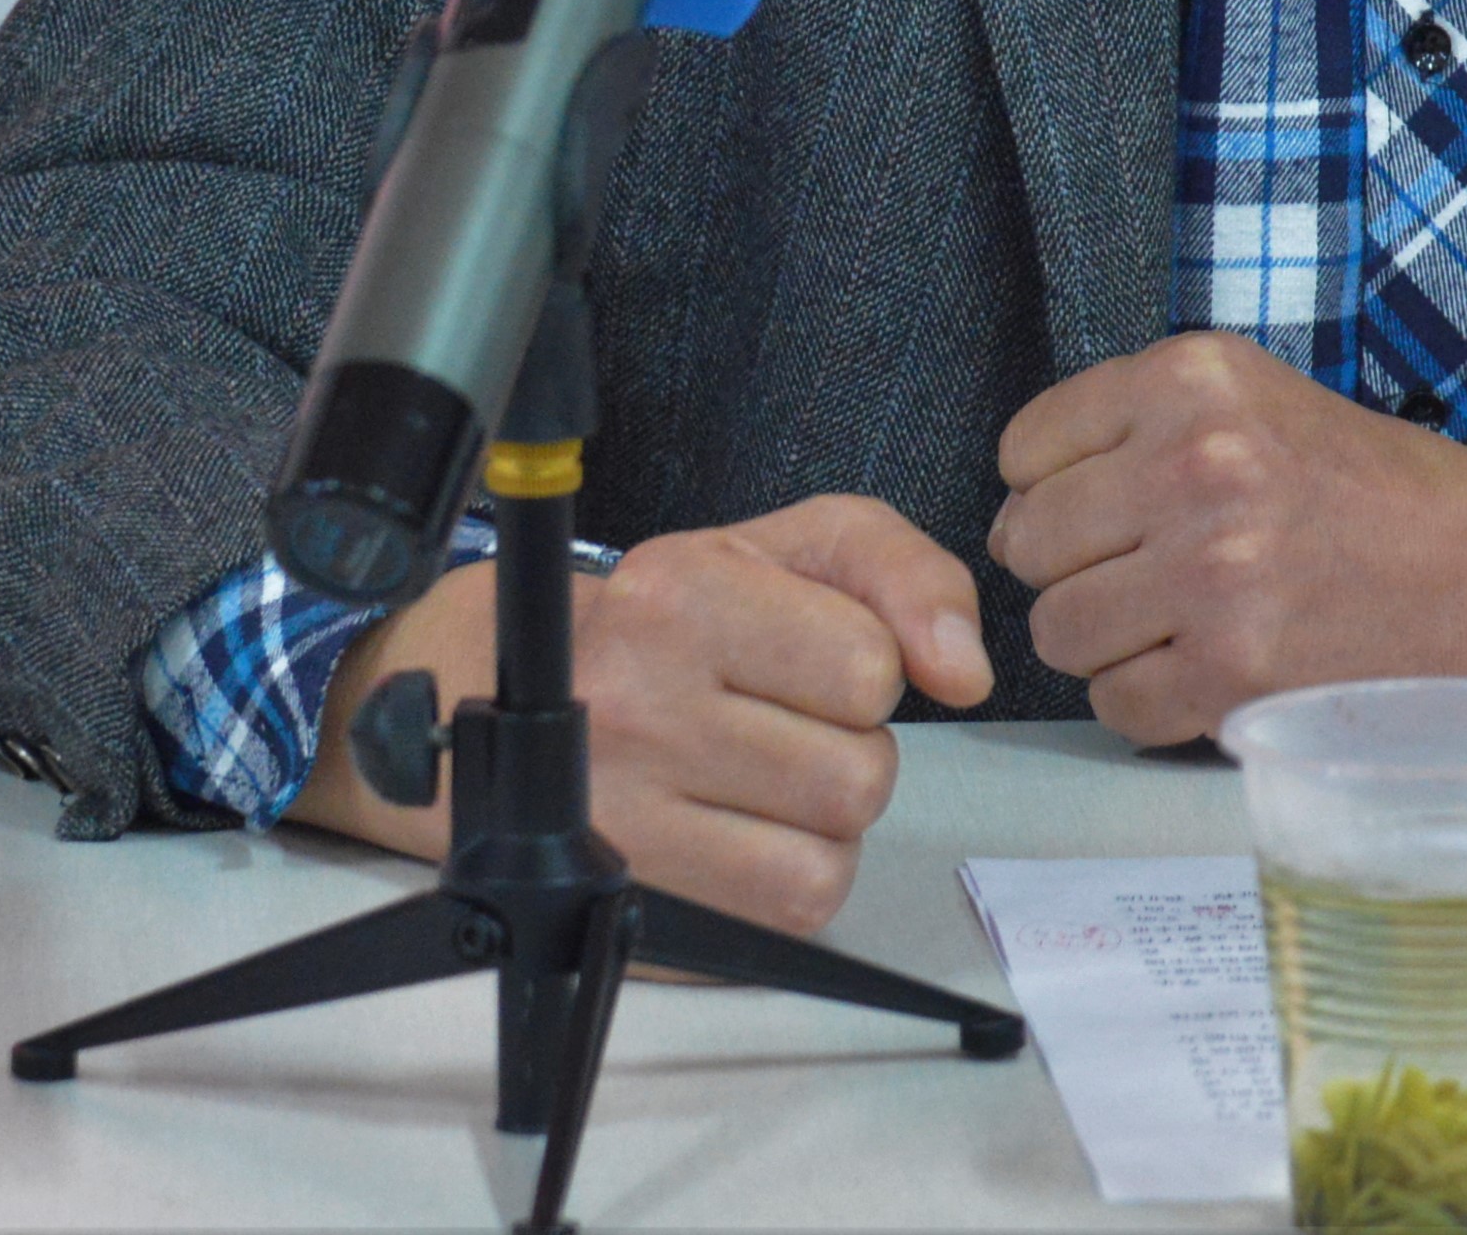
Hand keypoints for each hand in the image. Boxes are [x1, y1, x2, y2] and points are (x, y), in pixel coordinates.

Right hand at [289, 494, 993, 931]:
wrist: (499, 695)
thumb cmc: (671, 618)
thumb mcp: (789, 549)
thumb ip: (904, 574)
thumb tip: (968, 672)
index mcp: (681, 594)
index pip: (870, 669)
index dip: (864, 668)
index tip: (803, 657)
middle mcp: (636, 706)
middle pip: (860, 775)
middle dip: (845, 751)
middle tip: (774, 724)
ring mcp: (619, 820)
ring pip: (830, 858)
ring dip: (819, 824)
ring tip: (754, 779)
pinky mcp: (627, 907)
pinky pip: (787, 917)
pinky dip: (786, 882)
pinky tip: (736, 834)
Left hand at [988, 333, 1466, 748]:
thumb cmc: (1376, 492)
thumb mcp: (1258, 399)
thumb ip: (1142, 426)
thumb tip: (1019, 500)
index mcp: (1195, 379)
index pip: (1025, 447)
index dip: (1053, 489)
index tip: (1102, 511)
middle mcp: (1195, 465)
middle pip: (1027, 542)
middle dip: (1068, 568)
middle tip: (1136, 577)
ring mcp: (1212, 573)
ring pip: (1057, 630)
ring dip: (1102, 642)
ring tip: (1175, 625)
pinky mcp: (1232, 670)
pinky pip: (1114, 704)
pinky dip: (1147, 703)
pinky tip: (1206, 672)